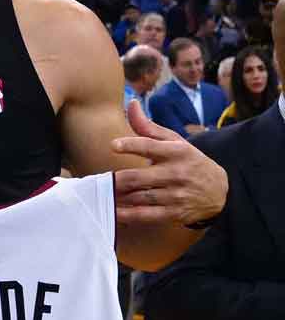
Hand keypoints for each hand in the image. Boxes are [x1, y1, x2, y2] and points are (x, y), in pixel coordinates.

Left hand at [112, 101, 227, 225]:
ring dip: (118, 197)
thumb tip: (131, 104)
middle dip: (116, 180)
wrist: (220, 191)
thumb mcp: (174, 141)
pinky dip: (127, 215)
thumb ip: (148, 126)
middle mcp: (176, 174)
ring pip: (139, 197)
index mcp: (176, 152)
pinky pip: (146, 215)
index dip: (131, 145)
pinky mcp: (174, 213)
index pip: (150, 146)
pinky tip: (113, 212)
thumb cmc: (189, 160)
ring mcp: (175, 195)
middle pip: (138, 177)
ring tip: (102, 193)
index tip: (113, 145)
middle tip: (98, 179)